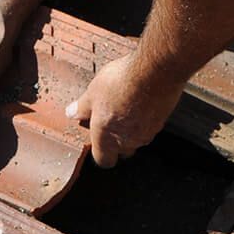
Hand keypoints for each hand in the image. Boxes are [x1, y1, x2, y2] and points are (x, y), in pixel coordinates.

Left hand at [66, 53, 183, 167]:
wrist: (154, 72)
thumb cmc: (121, 84)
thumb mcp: (92, 92)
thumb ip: (82, 107)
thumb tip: (72, 113)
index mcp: (107, 139)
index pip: (103, 161)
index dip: (100, 152)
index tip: (97, 139)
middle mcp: (128, 142)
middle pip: (122, 151)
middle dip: (117, 140)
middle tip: (111, 119)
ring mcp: (147, 133)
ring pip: (137, 138)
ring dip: (132, 128)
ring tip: (126, 105)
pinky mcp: (161, 121)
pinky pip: (150, 125)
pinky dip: (145, 117)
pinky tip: (141, 100)